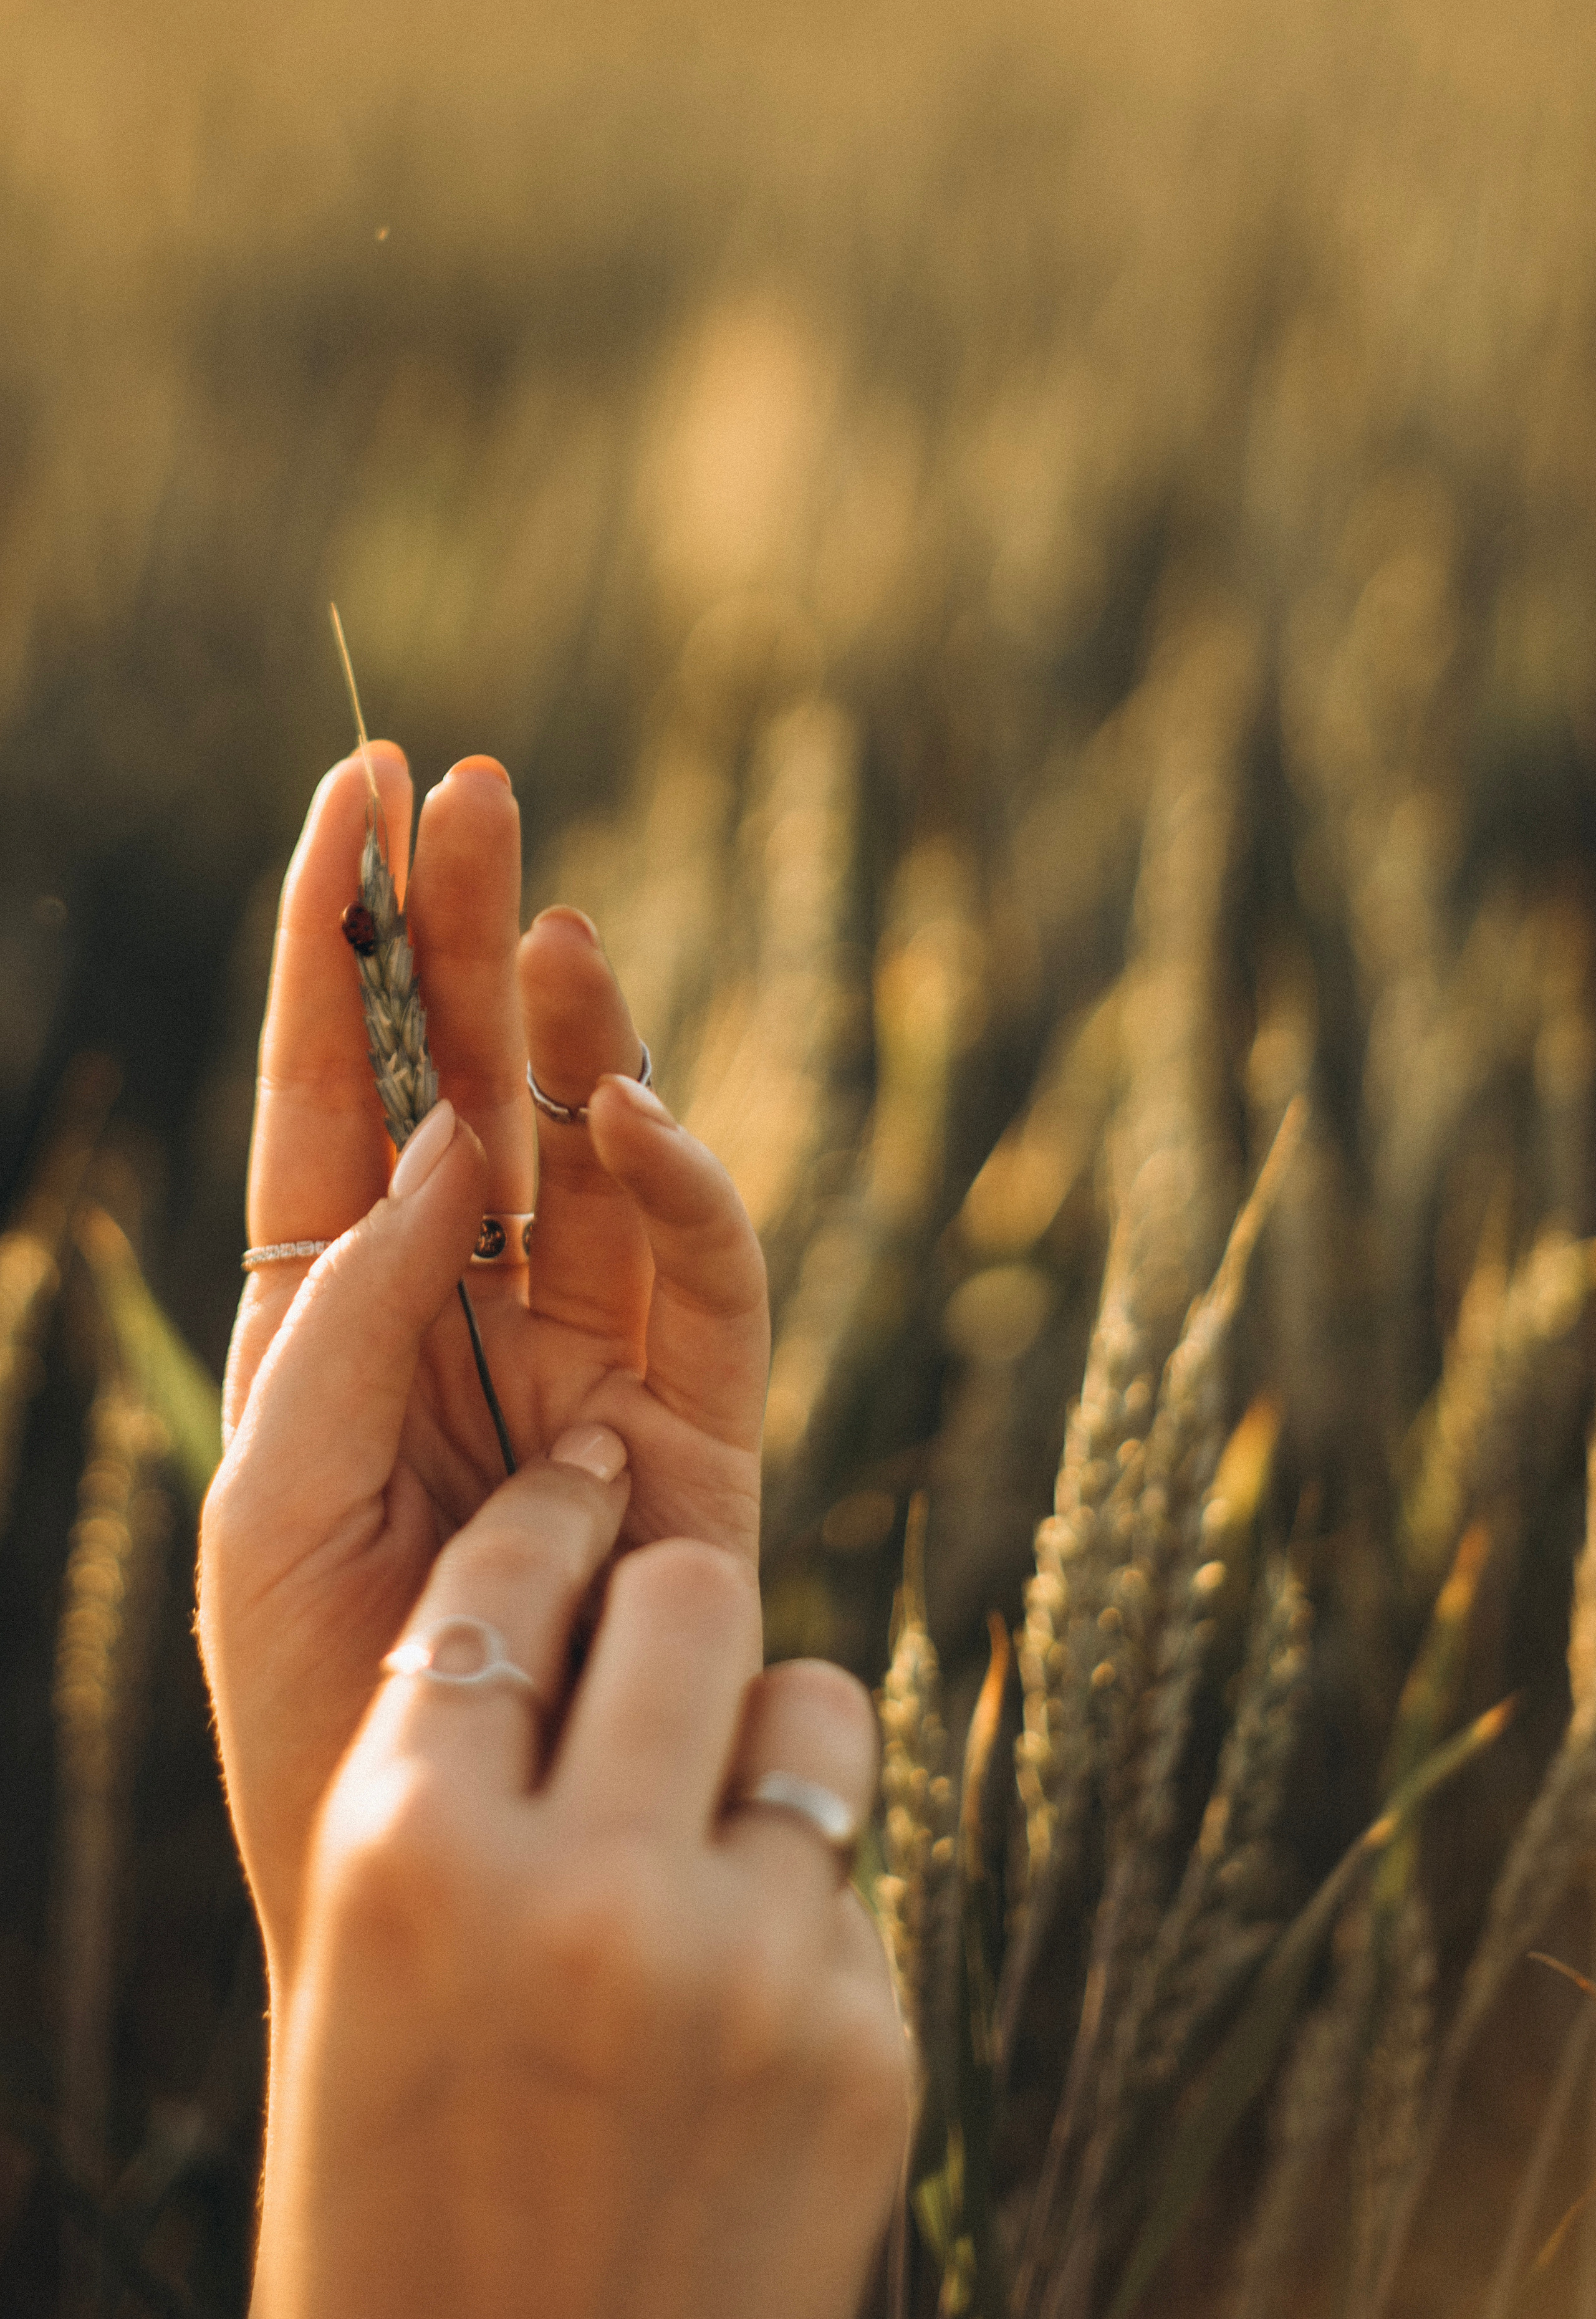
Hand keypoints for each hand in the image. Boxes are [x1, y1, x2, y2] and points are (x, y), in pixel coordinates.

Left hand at [199, 748, 768, 1979]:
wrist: (456, 1874)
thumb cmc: (321, 1709)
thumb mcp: (270, 1509)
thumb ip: (347, 1319)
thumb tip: (452, 1145)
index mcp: (332, 1314)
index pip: (331, 1091)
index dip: (335, 941)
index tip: (352, 789)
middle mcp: (465, 1311)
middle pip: (467, 1084)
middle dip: (458, 937)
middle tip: (465, 787)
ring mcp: (589, 1354)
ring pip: (590, 1148)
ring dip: (576, 1027)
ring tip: (551, 918)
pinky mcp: (701, 1421)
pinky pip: (706, 1270)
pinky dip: (683, 1182)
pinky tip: (631, 1112)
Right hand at [250, 1416, 907, 2318]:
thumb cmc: (405, 2183)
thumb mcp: (366, 1966)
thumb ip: (454, 1778)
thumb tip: (588, 1584)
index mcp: (407, 1862)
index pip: (499, 1580)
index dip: (549, 1512)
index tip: (583, 1484)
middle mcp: (580, 1895)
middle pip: (690, 1591)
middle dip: (675, 1597)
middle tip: (661, 1640)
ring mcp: (741, 1968)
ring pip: (813, 1702)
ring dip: (768, 1732)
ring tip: (712, 1831)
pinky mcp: (860, 2041)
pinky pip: (846, 1872)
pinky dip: (797, 1904)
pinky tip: (738, 2012)